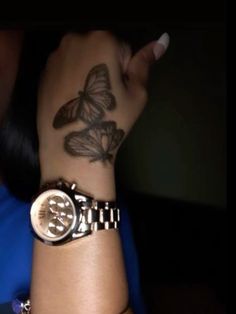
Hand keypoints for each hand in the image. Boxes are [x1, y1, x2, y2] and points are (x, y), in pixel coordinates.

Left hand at [37, 31, 168, 197]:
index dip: (124, 72)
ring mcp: (55, 56)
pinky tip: (73, 102)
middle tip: (103, 98)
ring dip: (87, 74)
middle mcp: (75, 40)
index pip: (123, 49)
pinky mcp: (43, 73)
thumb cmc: (111, 118)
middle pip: (100, 50)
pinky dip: (71, 81)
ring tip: (88, 103)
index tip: (118, 92)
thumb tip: (162, 40)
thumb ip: (145, 63)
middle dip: (105, 69)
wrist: (75, 146)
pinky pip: (65, 70)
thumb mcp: (136, 93)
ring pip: (82, 59)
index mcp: (102, 39)